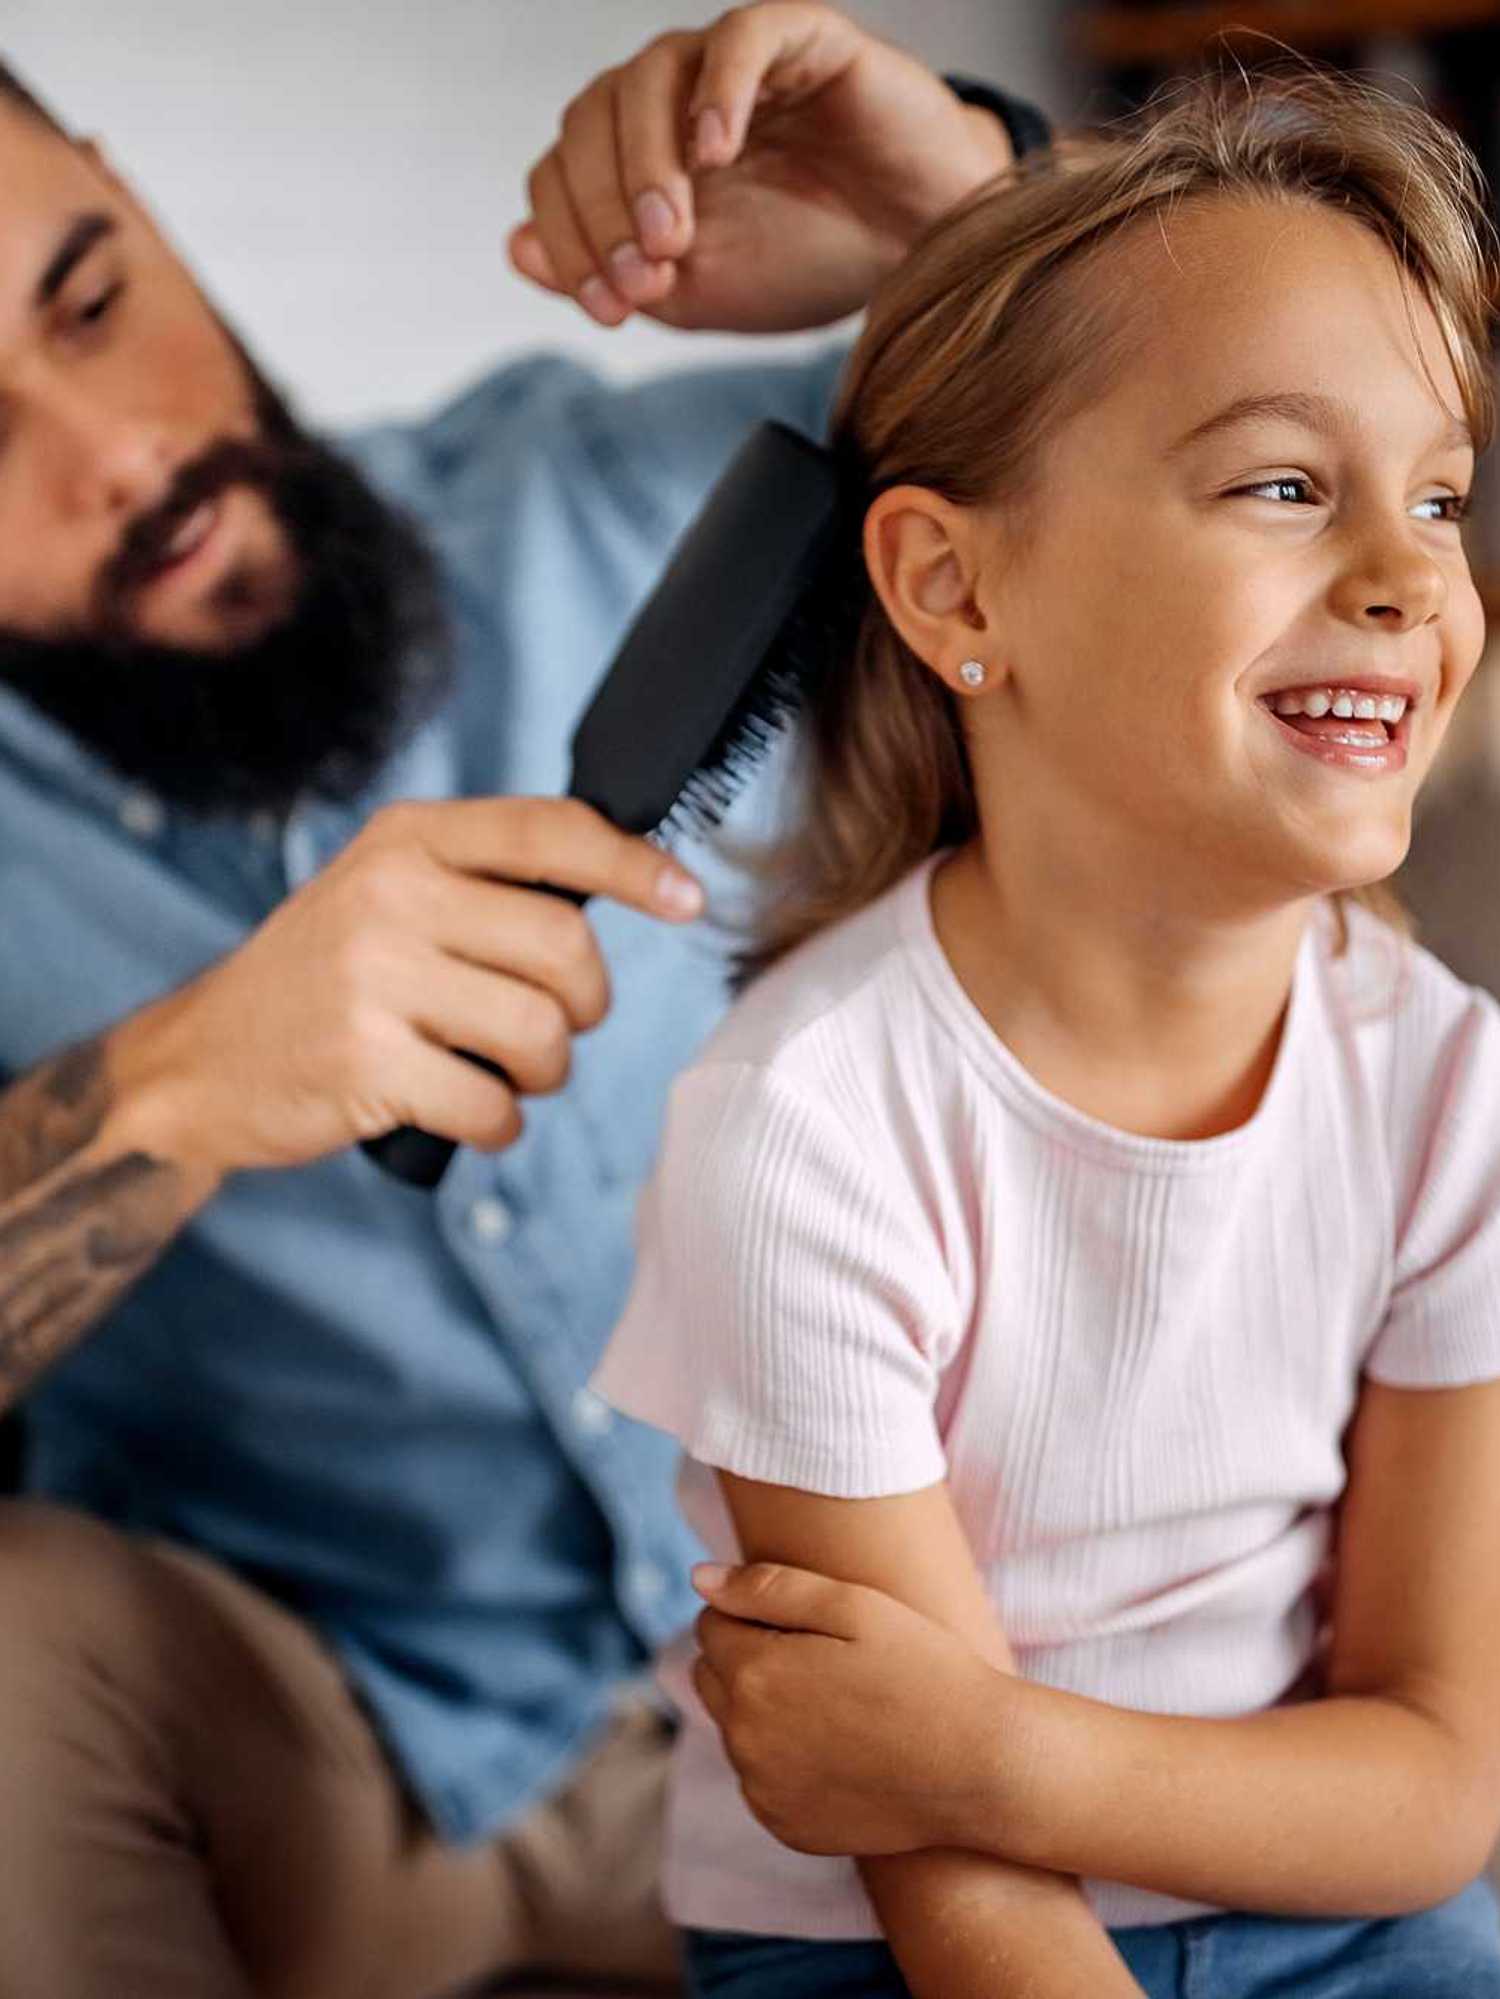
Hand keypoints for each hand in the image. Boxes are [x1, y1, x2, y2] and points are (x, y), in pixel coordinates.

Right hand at [106, 798, 702, 1178]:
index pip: (551, 831)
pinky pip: (494, 1107)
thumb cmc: (326, 979)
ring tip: (498, 1072)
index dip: (635, 865)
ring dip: (542, 1074)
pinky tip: (462, 1112)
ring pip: (541, 1035)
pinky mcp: (363, 1063)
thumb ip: (484, 881)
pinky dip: (497, 1125)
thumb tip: (632, 880)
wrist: (202, 1062)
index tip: (687, 897)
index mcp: (407, 840)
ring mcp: (372, 978)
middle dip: (585, 1008)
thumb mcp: (387, 894)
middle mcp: (390, 895)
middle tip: (553, 1027)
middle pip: (567, 950)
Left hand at [509, 2, 1013, 333]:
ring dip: (646, 160)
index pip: (563, 170)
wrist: (924, 252)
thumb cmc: (815, 264)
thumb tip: (518, 248)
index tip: (610, 307)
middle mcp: (676, 98)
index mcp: (641, 154)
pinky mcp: (806, 42)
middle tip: (645, 276)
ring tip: (675, 232)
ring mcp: (737, 65)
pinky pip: (745, 38)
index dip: (570, 238)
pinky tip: (716, 153)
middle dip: (603, 207)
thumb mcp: (700, 294)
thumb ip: (615, 272)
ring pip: (650, 74)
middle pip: (592, 116)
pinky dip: (720, 90)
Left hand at [691, 1559, 1014, 1857]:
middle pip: (711, 1677)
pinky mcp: (785, 1827)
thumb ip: (766, 1586)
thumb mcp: (853, 1605)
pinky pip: (760, 1779)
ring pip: (734, 1729)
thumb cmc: (924, 1670)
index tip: (807, 1620)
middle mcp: (745, 1740)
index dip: (753, 1612)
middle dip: (749, 1657)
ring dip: (764, 1708)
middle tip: (820, 1656)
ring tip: (836, 1701)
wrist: (981, 1766)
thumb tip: (699, 1579)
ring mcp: (763, 1791)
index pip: (711, 1625)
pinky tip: (838, 1747)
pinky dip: (783, 1759)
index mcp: (754, 1675)